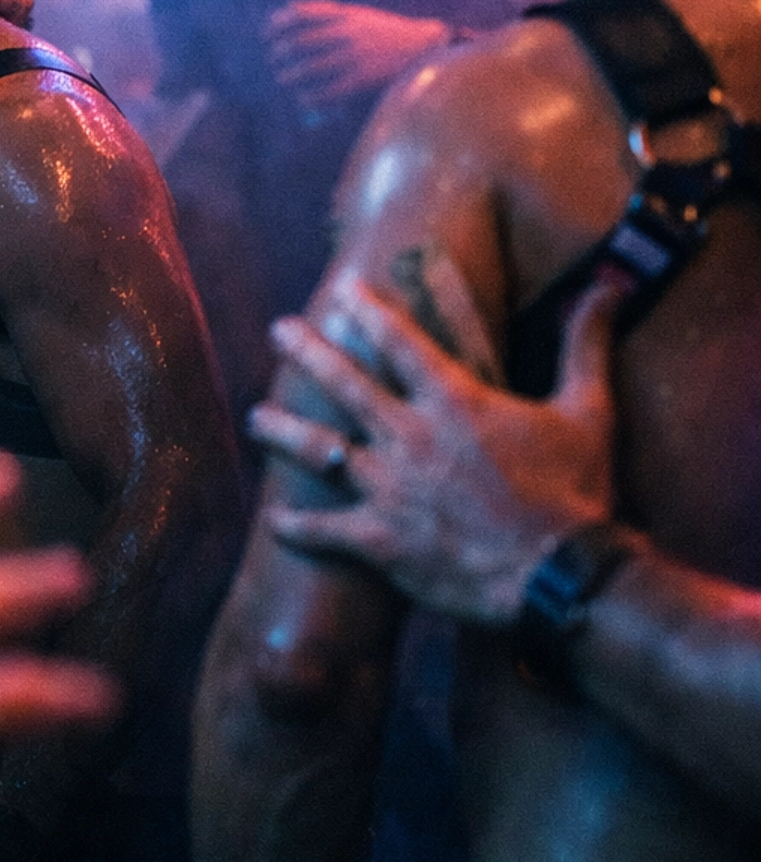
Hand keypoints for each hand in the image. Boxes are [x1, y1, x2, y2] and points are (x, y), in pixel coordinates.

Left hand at [251, 273, 619, 621]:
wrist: (557, 573)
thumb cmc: (576, 491)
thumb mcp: (588, 410)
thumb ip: (586, 346)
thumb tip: (605, 289)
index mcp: (455, 401)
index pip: (401, 342)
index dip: (369, 311)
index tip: (341, 288)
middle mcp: (411, 437)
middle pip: (345, 384)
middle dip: (308, 353)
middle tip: (277, 330)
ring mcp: (390, 489)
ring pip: (321, 452)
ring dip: (284, 432)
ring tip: (256, 417)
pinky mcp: (381, 540)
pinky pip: (327, 530)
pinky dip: (298, 527)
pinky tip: (273, 521)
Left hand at [263, 2, 448, 110]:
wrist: (422, 45)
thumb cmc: (384, 29)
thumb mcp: (356, 13)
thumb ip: (324, 10)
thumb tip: (289, 4)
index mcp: (345, 14)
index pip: (302, 14)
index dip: (279, 23)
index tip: (266, 32)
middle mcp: (347, 33)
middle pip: (302, 42)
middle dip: (281, 52)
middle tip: (273, 59)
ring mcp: (354, 56)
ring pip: (311, 68)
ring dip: (291, 75)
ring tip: (282, 79)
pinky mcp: (363, 78)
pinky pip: (329, 91)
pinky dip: (311, 96)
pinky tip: (302, 98)